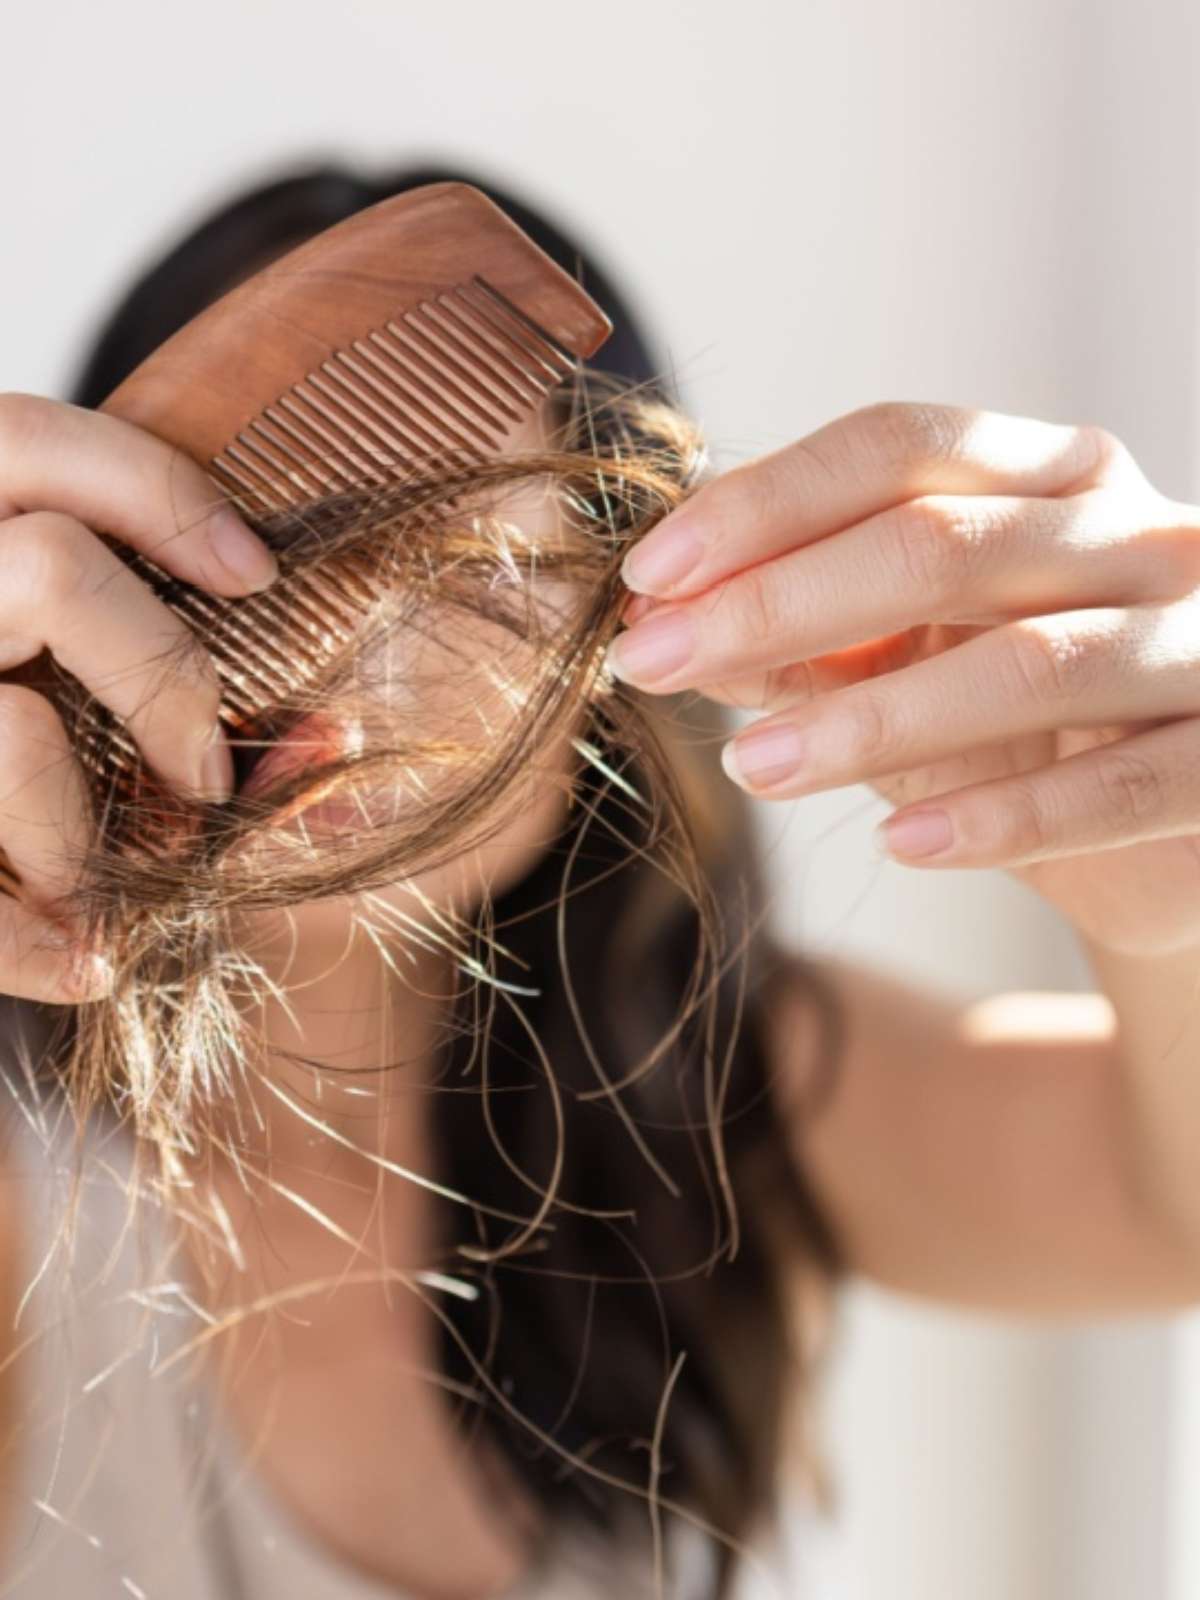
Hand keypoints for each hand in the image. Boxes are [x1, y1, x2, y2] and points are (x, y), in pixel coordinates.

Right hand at [0, 393, 278, 1000]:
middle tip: (206, 778)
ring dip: (79, 831)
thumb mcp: (48, 668)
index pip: (33, 443)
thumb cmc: (6, 731)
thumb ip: (163, 673)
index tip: (259, 575)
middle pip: (44, 570)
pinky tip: (84, 968)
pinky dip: (24, 943)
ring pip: (6, 735)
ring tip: (108, 897)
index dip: (153, 494)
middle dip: (162, 678)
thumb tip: (339, 749)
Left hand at [607, 402, 1199, 957]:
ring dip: (870, 720)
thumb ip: (801, 644)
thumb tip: (661, 627)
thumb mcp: (903, 670)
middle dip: (779, 603)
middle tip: (656, 663)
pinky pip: (1117, 790)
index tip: (648, 575)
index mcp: (1048, 477)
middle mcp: (1134, 532)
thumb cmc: (1025, 728)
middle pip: (944, 541)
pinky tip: (902, 845)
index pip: (897, 449)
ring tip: (752, 766)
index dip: (763, 504)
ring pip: (1027, 662)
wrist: (1171, 832)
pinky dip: (1002, 819)